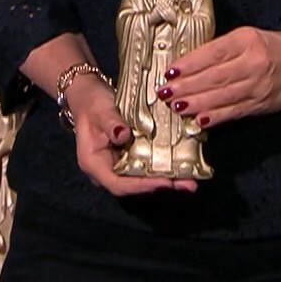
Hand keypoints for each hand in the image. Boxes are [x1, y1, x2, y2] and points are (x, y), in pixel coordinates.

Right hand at [61, 72, 196, 196]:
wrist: (89, 95)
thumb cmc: (91, 103)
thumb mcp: (99, 109)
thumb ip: (111, 123)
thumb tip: (123, 136)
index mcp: (94, 164)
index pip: (117, 184)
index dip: (141, 186)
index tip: (164, 183)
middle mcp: (107, 169)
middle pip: (134, 185)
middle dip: (161, 186)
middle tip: (187, 185)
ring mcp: (119, 164)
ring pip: (143, 178)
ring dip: (167, 180)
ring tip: (191, 181)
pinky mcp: (130, 157)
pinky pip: (147, 167)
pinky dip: (164, 168)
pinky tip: (183, 166)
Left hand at [162, 26, 280, 128]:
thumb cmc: (268, 47)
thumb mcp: (245, 37)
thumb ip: (219, 50)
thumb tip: (185, 66)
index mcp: (246, 40)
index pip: (213, 53)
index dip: (190, 64)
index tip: (170, 71)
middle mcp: (253, 63)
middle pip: (215, 77)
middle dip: (187, 86)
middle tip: (165, 92)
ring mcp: (258, 86)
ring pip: (222, 96)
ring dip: (196, 103)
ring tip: (175, 106)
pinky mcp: (261, 104)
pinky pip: (234, 112)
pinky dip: (215, 117)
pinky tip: (198, 120)